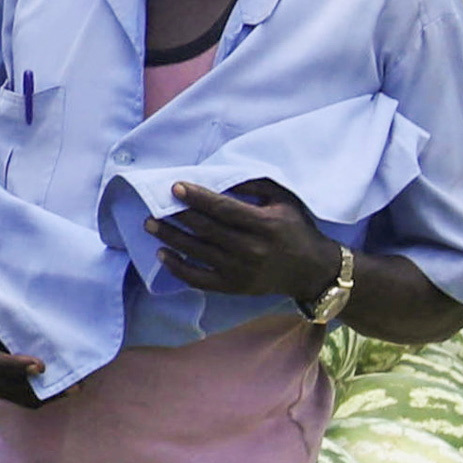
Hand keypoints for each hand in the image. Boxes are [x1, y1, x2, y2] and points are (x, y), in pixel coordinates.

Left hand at [153, 181, 347, 307]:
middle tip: (155, 205)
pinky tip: (163, 255)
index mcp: (264, 224)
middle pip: (205, 230)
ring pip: (197, 252)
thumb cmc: (295, 228)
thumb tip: (220, 175)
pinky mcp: (233, 287)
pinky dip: (178, 267)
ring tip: (150, 225)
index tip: (175, 187)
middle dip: (176, 216)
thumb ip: (254, 185)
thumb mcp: (283, 200)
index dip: (197, 198)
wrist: (312, 271)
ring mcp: (240, 271)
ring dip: (170, 238)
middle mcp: (251, 249)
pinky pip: (198, 279)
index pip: (223, 209)